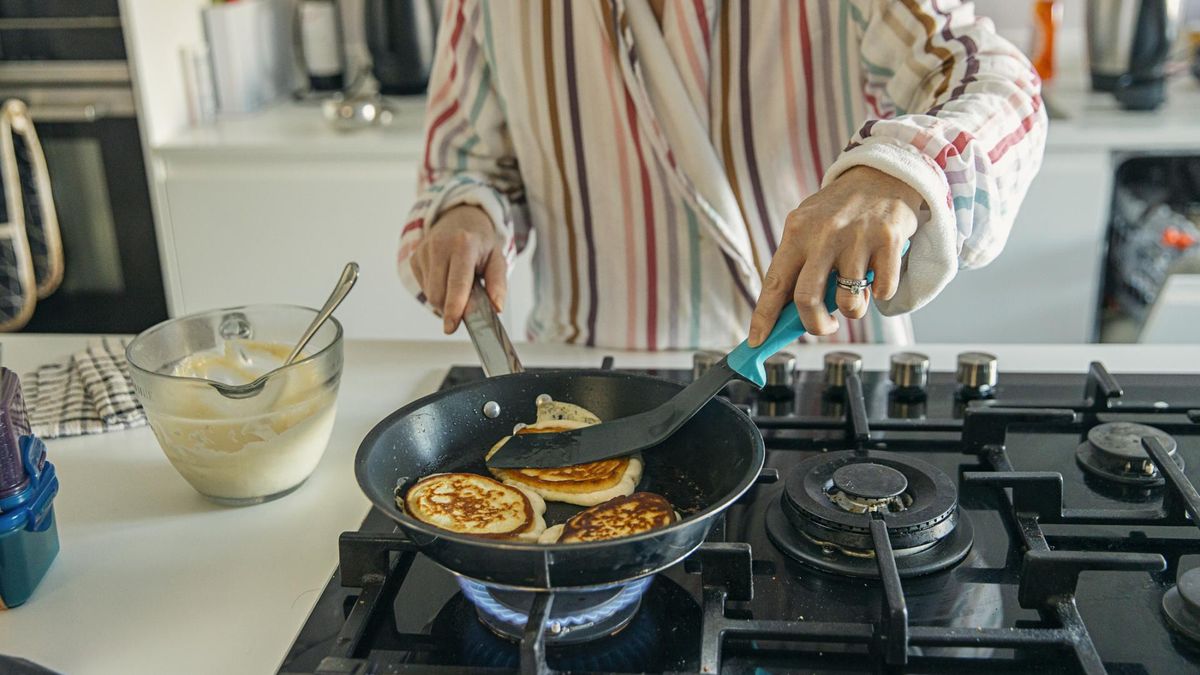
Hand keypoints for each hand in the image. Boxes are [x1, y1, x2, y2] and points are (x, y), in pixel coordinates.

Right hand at [410, 205, 506, 333]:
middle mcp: (440, 246)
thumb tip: (496, 308)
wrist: (459, 218)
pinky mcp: (414, 258)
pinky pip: (424, 288)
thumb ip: (498, 284)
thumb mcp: (497, 259)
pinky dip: (436, 290)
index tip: (451, 326)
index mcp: (464, 244)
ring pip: (430, 294)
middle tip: (467, 303)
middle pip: (439, 294)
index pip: (457, 282)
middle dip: (452, 307)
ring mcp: (424, 251)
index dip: (454, 306)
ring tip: (457, 284)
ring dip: (444, 300)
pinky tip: (445, 277)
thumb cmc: (480, 242)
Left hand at [748, 166, 921, 344]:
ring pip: (848, 302)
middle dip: (815, 325)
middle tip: (823, 326)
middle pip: (807, 299)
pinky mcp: (889, 241)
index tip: (756, 340)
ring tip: (856, 293)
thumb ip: (799, 263)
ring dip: (852, 310)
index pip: (774, 283)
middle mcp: (824, 234)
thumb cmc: (842, 209)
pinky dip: (881, 294)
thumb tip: (786, 313)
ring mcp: (857, 237)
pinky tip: (878, 274)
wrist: (885, 172)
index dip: (763, 317)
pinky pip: (882, 291)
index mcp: (797, 231)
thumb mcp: (810, 226)